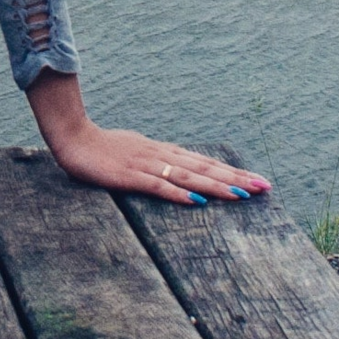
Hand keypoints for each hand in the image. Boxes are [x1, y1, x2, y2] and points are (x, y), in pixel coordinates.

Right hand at [23, 70, 269, 204]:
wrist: (73, 137)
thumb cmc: (104, 148)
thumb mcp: (138, 154)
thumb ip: (160, 162)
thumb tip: (183, 173)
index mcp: (165, 152)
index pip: (206, 162)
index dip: (233, 172)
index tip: (258, 181)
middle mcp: (162, 156)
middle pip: (206, 168)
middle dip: (237, 179)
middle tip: (264, 187)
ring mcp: (147, 165)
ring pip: (189, 176)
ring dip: (217, 186)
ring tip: (242, 194)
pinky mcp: (130, 176)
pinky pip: (158, 186)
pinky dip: (179, 193)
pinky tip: (196, 201)